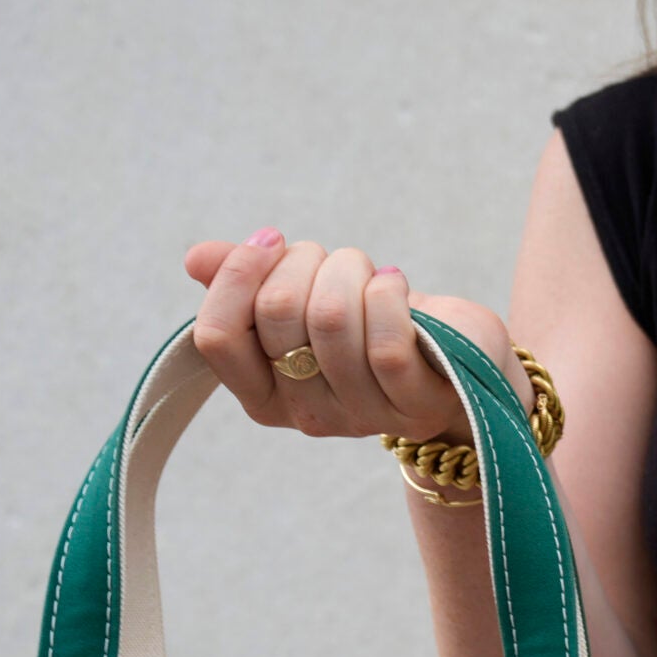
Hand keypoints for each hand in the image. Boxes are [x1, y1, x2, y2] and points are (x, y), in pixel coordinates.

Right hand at [182, 230, 529, 442]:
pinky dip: (389, 294)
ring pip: (331, 319)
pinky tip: (396, 286)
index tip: (270, 240)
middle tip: (333, 261)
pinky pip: (386, 341)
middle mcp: (306, 415)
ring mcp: (362, 416)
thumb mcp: (307, 299)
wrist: (459, 364)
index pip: (216, 338)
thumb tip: (197, 259)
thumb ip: (249, 282)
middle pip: (277, 313)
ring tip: (370, 274)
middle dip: (304, 260)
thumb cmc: (374, 326)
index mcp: (263, 395)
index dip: (238, 274)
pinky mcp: (415, 404)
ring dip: (350, 270)